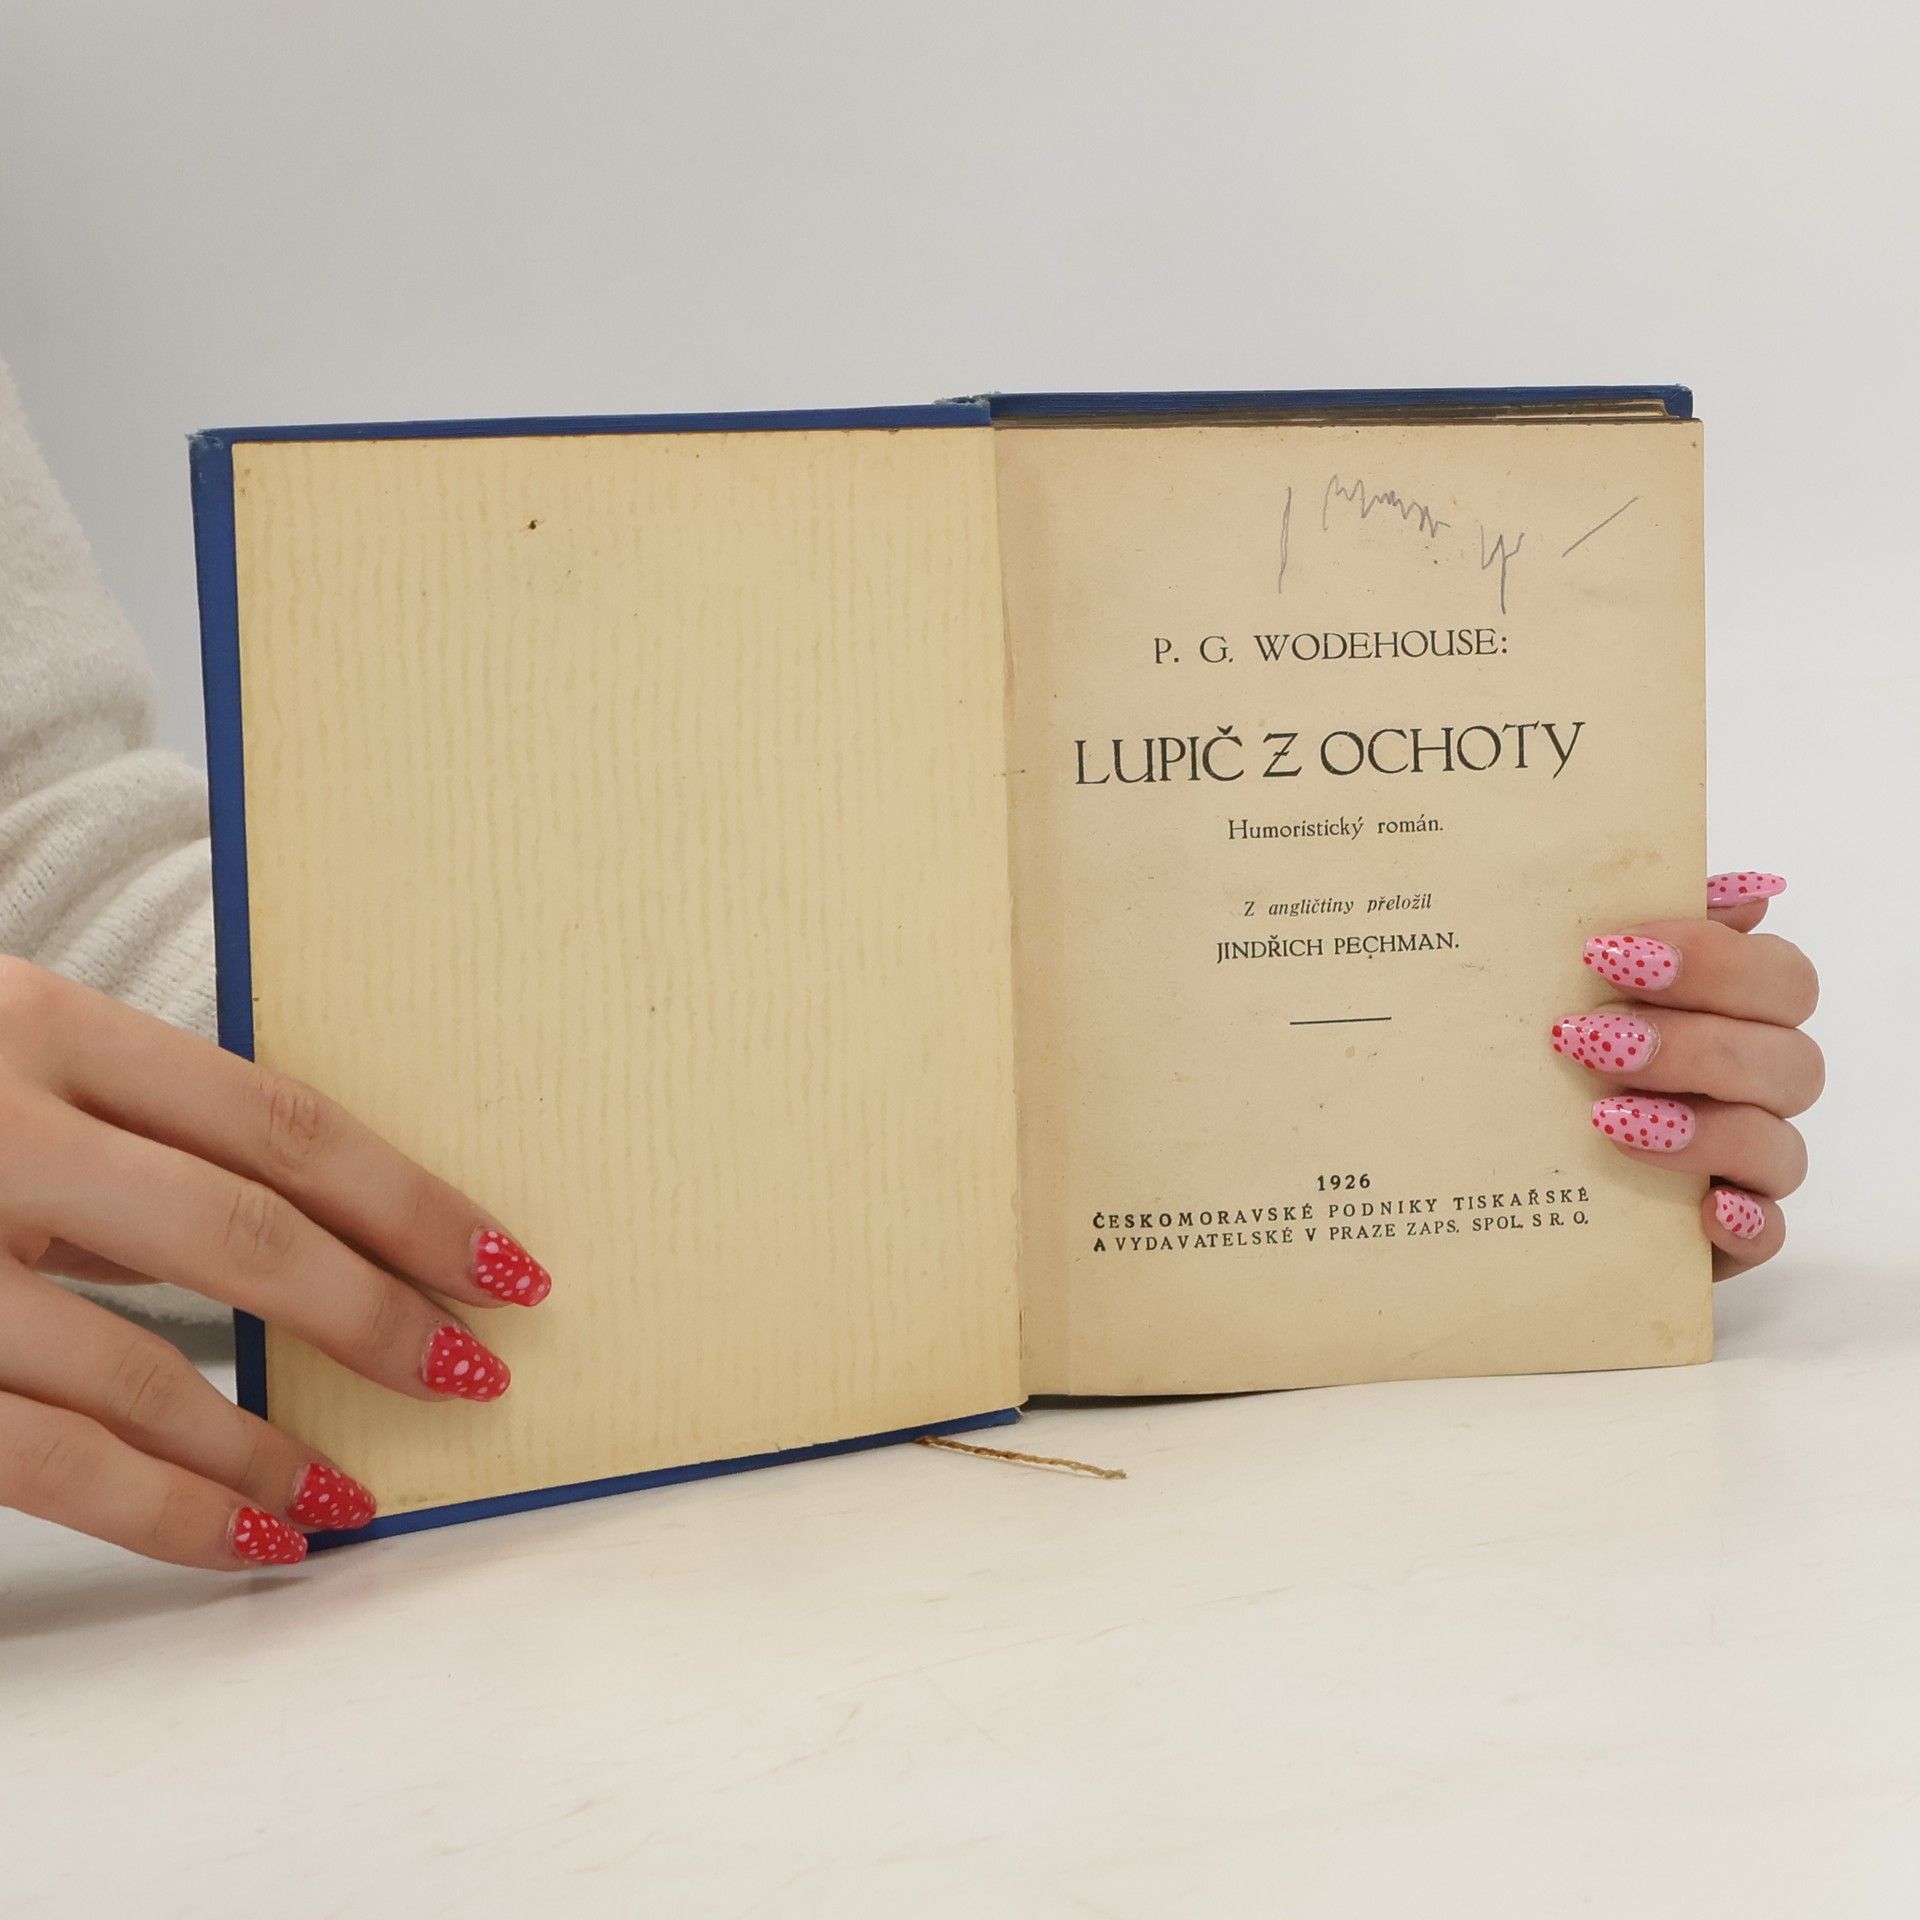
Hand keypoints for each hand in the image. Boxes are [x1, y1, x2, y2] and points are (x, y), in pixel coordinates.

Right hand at [0, 958, 551, 1568]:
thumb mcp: (3, 1051)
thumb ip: (125, 1127)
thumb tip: (304, 1228)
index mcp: (38, 1022)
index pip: (281, 1122)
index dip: (411, 1200)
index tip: (508, 1262)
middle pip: (243, 1237)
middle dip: (378, 1318)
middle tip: (477, 1373)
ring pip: (141, 1371)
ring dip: (274, 1444)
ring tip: (363, 1490)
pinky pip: (43, 1458)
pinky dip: (166, 1509)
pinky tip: (252, 1537)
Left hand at [1552, 871, 1820, 1279]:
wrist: (1498, 1163)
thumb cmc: (1541, 1059)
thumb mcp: (1563, 986)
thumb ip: (1639, 931)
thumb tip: (1737, 889)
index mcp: (1734, 1017)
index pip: (1780, 977)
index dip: (1711, 960)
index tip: (1609, 952)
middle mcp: (1753, 1088)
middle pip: (1792, 1059)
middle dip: (1695, 1043)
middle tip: (1593, 1039)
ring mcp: (1746, 1166)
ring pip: (1781, 1146)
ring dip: (1703, 1129)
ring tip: (1607, 1118)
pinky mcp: (1728, 1237)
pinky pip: (1769, 1235)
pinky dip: (1746, 1223)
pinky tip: (1707, 1210)